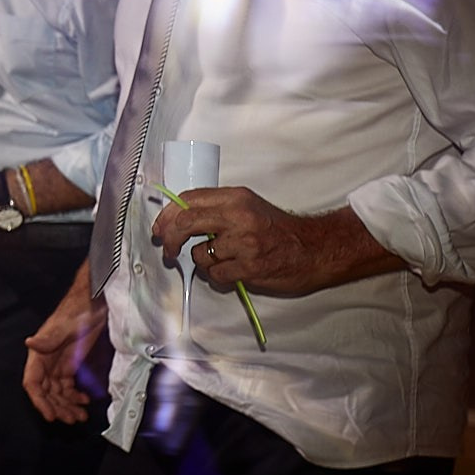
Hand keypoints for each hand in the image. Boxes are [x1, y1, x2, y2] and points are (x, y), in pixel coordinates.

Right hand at [23, 267, 103, 423]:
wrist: (95, 301)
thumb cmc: (77, 309)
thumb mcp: (64, 325)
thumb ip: (48, 337)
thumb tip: (30, 343)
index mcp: (39, 353)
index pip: (32, 382)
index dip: (39, 401)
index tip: (51, 415)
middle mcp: (46, 361)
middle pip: (46, 392)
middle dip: (57, 407)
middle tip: (71, 419)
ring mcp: (58, 364)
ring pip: (57, 392)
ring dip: (66, 405)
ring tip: (80, 416)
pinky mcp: (71, 364)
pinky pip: (68, 386)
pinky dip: (75, 396)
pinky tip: (84, 402)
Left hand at [152, 187, 403, 296]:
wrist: (315, 249)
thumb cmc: (277, 229)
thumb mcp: (247, 207)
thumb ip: (215, 209)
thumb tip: (175, 218)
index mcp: (235, 198)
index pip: (187, 200)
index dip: (167, 216)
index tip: (159, 229)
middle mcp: (239, 216)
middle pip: (185, 223)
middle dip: (170, 239)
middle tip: (168, 251)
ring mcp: (245, 242)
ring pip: (201, 254)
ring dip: (203, 262)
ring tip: (222, 261)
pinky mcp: (251, 266)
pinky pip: (216, 274)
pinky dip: (218, 276)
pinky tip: (232, 272)